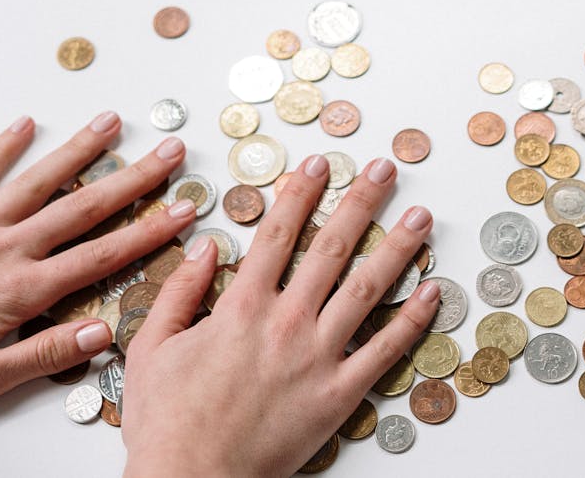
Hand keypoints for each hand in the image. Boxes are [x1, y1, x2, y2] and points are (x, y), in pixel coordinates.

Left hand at [0, 112, 195, 412]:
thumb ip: (45, 355)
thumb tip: (101, 333)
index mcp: (23, 290)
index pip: (102, 256)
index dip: (150, 231)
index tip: (185, 209)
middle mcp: (7, 249)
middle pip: (84, 207)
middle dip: (134, 178)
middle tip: (171, 152)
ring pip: (39, 181)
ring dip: (80, 150)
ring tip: (112, 122)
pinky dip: (2, 147)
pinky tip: (25, 124)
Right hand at [121, 154, 438, 476]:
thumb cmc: (168, 421)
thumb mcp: (151, 348)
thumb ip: (179, 292)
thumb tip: (204, 247)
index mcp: (242, 307)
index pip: (279, 233)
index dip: (301, 192)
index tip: (319, 164)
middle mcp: (287, 322)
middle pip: (333, 247)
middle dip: (362, 201)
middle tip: (384, 170)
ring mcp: (319, 357)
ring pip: (369, 289)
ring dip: (399, 248)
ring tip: (422, 218)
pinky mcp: (340, 394)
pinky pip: (386, 350)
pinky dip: (413, 319)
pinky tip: (432, 292)